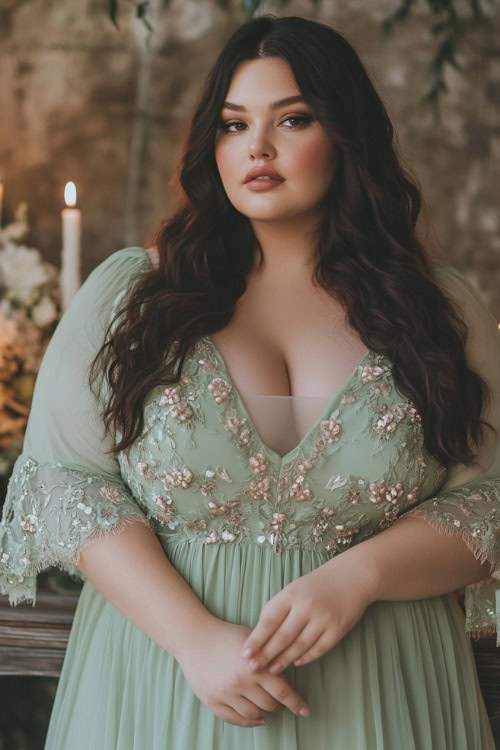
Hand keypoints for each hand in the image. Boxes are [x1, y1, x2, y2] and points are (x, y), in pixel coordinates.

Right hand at [177, 618, 310, 727]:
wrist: (195, 637)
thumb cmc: (226, 634)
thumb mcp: (253, 639)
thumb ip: (269, 655)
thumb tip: (287, 670)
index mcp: (254, 666)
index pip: (282, 691)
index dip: (296, 703)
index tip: (305, 711)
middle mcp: (241, 683)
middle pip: (270, 705)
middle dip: (280, 705)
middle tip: (283, 702)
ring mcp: (226, 694)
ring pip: (254, 714)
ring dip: (265, 713)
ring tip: (269, 708)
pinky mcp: (213, 701)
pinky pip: (235, 719)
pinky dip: (248, 722)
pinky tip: (256, 718)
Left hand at [241, 554, 375, 674]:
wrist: (353, 576)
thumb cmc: (317, 584)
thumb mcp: (295, 588)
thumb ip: (279, 608)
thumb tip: (260, 634)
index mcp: (292, 594)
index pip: (269, 620)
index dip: (256, 639)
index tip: (245, 653)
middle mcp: (306, 606)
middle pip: (282, 636)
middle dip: (266, 655)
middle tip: (253, 669)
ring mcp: (323, 618)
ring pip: (299, 646)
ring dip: (284, 660)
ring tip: (272, 670)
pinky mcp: (338, 629)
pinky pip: (318, 649)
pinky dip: (306, 658)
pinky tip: (296, 663)